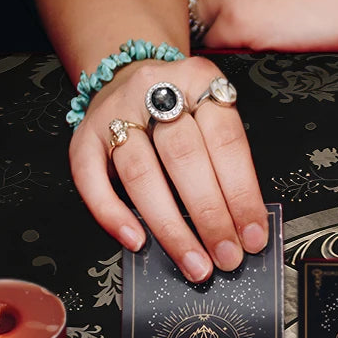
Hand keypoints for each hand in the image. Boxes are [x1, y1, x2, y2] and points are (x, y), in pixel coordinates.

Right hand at [70, 56, 268, 281]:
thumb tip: (244, 228)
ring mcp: (114, 112)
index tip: (253, 236)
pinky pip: (91, 179)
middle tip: (226, 256)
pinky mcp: (84, 135)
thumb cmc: (180, 110)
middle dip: (210, 217)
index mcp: (198, 81)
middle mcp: (154, 90)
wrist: (128, 75)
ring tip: (194, 262)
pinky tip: (136, 241)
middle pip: (184, 158)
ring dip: (170, 227)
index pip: (226, 142)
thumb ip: (227, 164)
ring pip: (141, 174)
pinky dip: (113, 214)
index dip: (242, 194)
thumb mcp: (212, 118)